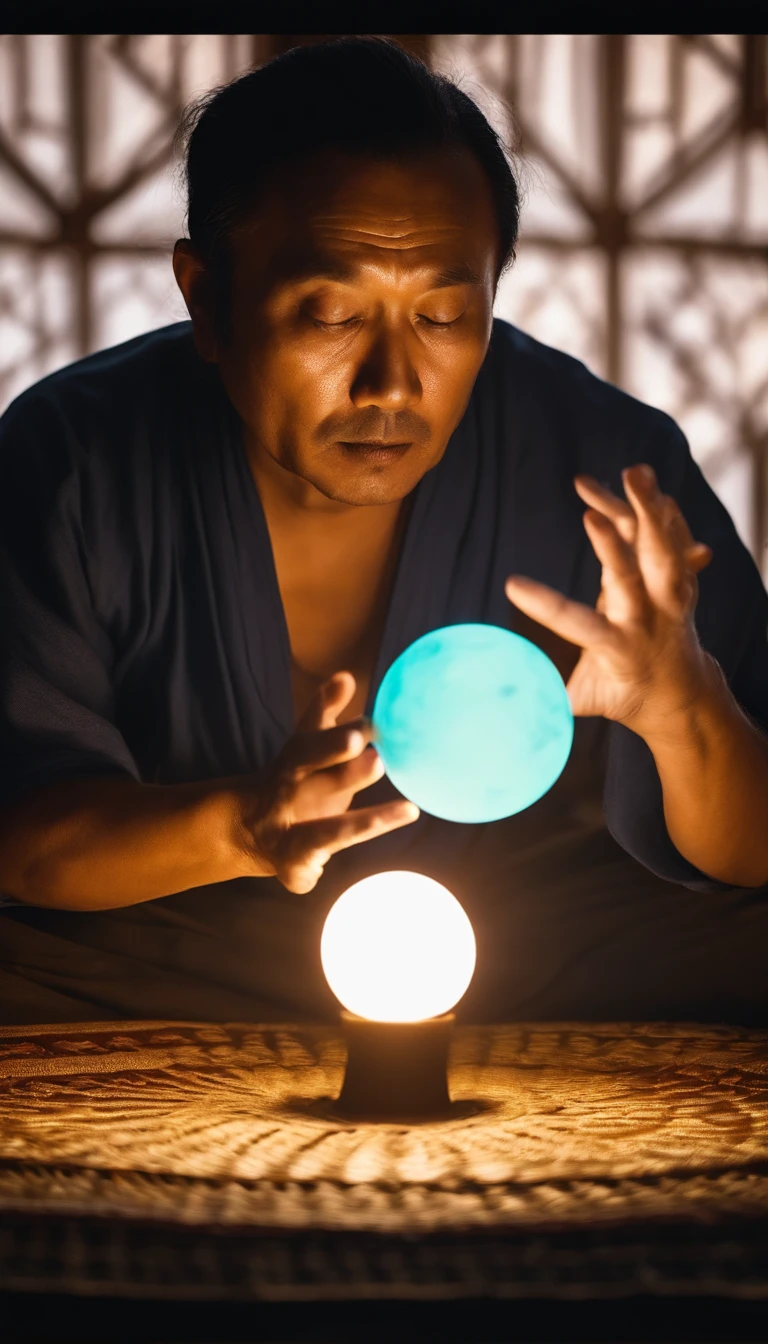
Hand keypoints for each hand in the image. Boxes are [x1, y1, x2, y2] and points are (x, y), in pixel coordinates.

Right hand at [239, 671, 418, 893]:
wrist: (245, 826)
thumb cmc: (295, 779)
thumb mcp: (306, 745)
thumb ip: (325, 712)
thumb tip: (345, 675)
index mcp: (294, 760)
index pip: (312, 741)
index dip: (334, 734)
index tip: (367, 724)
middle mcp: (286, 791)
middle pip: (310, 775)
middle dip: (337, 765)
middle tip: (376, 757)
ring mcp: (284, 829)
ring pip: (322, 829)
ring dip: (361, 822)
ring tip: (408, 810)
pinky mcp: (289, 865)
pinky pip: (303, 873)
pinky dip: (310, 875)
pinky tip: (323, 874)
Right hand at [504, 463, 716, 736]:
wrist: (679, 692)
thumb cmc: (622, 698)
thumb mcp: (584, 703)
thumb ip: (544, 695)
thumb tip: (492, 692)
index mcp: (622, 650)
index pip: (582, 625)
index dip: (546, 606)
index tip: (511, 585)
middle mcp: (651, 619)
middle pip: (645, 574)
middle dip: (621, 542)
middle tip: (593, 513)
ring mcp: (669, 597)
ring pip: (663, 546)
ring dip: (649, 507)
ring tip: (633, 471)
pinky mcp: (674, 578)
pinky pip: (667, 536)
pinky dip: (652, 509)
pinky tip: (628, 480)